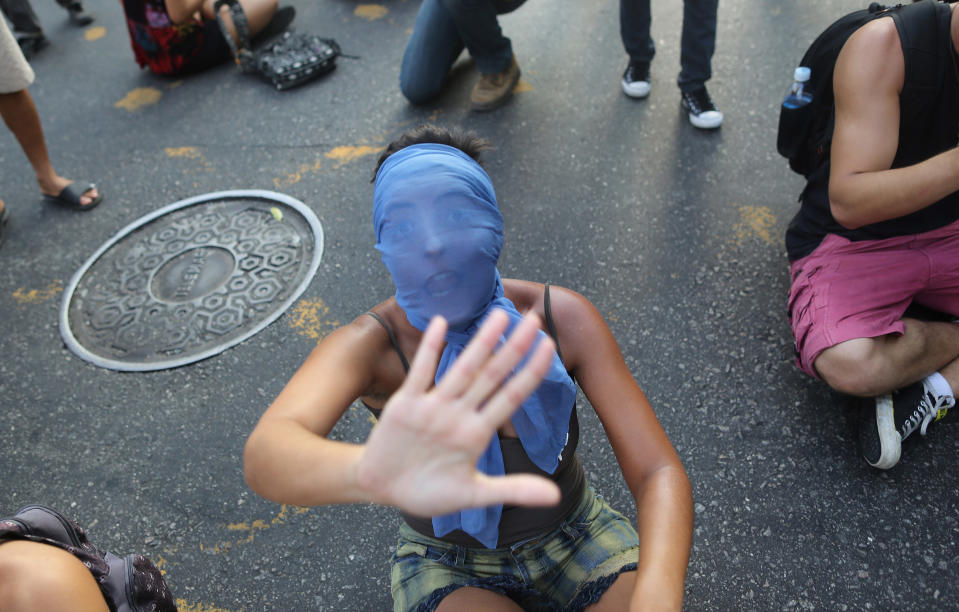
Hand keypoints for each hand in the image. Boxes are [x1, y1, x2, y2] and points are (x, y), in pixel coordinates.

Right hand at [353, 309, 561, 516]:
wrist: (381, 488)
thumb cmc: (427, 492)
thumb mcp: (473, 495)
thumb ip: (512, 490)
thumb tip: (554, 497)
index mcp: (477, 432)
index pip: (512, 396)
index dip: (531, 372)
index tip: (550, 347)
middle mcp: (459, 413)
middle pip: (492, 374)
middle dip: (514, 346)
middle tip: (535, 316)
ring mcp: (433, 407)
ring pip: (462, 368)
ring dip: (480, 342)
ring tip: (499, 313)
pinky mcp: (405, 404)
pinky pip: (420, 372)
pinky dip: (430, 348)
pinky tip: (441, 323)